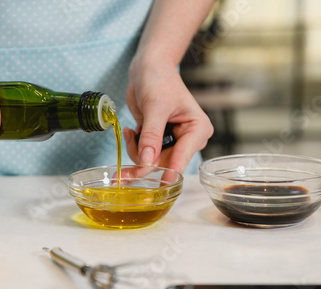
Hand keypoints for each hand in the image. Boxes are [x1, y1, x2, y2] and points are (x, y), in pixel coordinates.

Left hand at [124, 58, 212, 173]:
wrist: (148, 69)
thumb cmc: (158, 80)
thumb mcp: (155, 107)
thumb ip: (151, 135)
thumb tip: (147, 162)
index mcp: (197, 129)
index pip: (183, 156)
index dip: (169, 172)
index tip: (160, 187)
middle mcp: (187, 139)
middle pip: (165, 164)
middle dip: (142, 163)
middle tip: (122, 173)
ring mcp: (172, 142)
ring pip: (151, 162)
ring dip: (135, 152)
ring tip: (129, 133)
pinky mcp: (157, 141)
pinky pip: (143, 155)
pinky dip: (133, 147)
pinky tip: (130, 131)